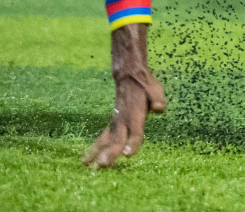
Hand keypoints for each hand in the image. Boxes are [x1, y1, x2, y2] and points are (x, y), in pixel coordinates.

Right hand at [82, 22, 164, 167]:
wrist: (129, 77)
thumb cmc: (146, 86)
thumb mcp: (156, 90)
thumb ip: (157, 100)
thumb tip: (159, 109)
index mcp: (135, 114)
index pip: (135, 131)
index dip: (133, 143)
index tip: (128, 154)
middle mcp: (123, 121)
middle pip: (117, 139)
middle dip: (111, 153)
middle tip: (103, 166)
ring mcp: (115, 123)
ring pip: (105, 141)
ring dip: (97, 154)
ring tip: (90, 168)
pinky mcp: (112, 125)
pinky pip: (101, 139)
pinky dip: (94, 150)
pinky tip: (85, 162)